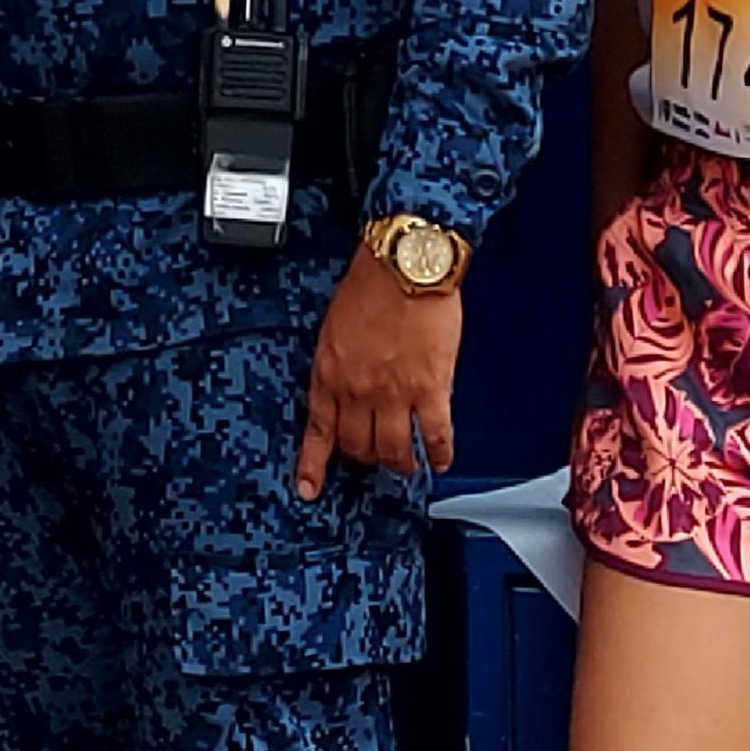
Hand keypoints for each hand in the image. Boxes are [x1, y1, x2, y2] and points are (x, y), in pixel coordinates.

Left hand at [296, 253, 464, 494]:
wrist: (405, 263)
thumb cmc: (372, 283)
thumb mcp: (335, 326)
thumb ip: (340, 364)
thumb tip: (349, 389)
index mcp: (330, 372)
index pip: (318, 431)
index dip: (313, 465)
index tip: (309, 487)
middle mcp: (358, 389)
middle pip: (358, 447)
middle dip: (365, 458)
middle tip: (374, 457)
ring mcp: (395, 393)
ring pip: (394, 451)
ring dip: (400, 463)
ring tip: (406, 463)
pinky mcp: (431, 389)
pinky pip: (435, 436)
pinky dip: (439, 454)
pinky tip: (440, 460)